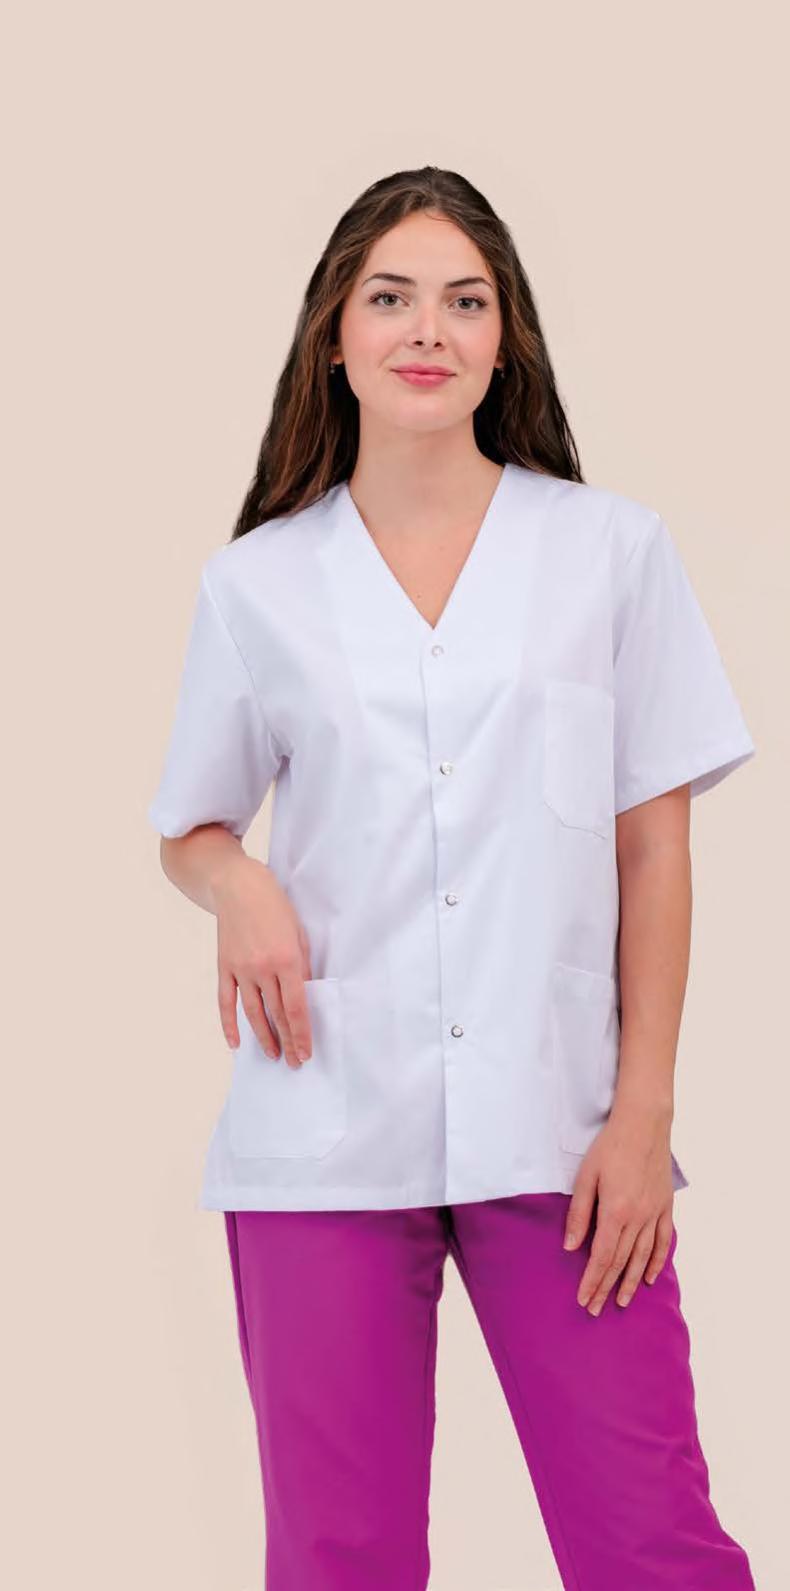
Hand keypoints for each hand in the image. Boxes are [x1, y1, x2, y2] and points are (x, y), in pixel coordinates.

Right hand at [211, 852, 314, 1068]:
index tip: (306, 1053)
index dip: (301, 1034)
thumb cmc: (274, 905)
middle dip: (287, 1041)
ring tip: (273, 1055)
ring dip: (263, 1037)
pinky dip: (229, 1024)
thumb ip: (302, 966)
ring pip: (252, 1013)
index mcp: (286, 960)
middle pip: (276, 1015)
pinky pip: (226, 1002)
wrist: (237, 886)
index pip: (295, 1008)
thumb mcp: (298, 933)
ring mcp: (240, 969)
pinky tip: (236, 1043)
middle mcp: (262, 969)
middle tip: (294, 1063)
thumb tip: (304, 995)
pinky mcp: (224, 967)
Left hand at [562, 1100, 674, 1315]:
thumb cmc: (610, 1147)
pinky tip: (649, 1277)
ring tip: (621, 1302)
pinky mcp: (665, 1206)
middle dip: (606, 1287)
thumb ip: (579, 1214)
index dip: (592, 1281)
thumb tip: (571, 1246)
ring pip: (642, 1257)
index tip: (584, 1300)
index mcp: (615, 1212)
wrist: (644, 1124)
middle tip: (596, 1309)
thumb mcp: (586, 1177)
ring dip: (630, 1282)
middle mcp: (638, 1218)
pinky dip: (656, 1261)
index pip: (602, 1257)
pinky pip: (663, 1241)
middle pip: (620, 1262)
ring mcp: (654, 1213)